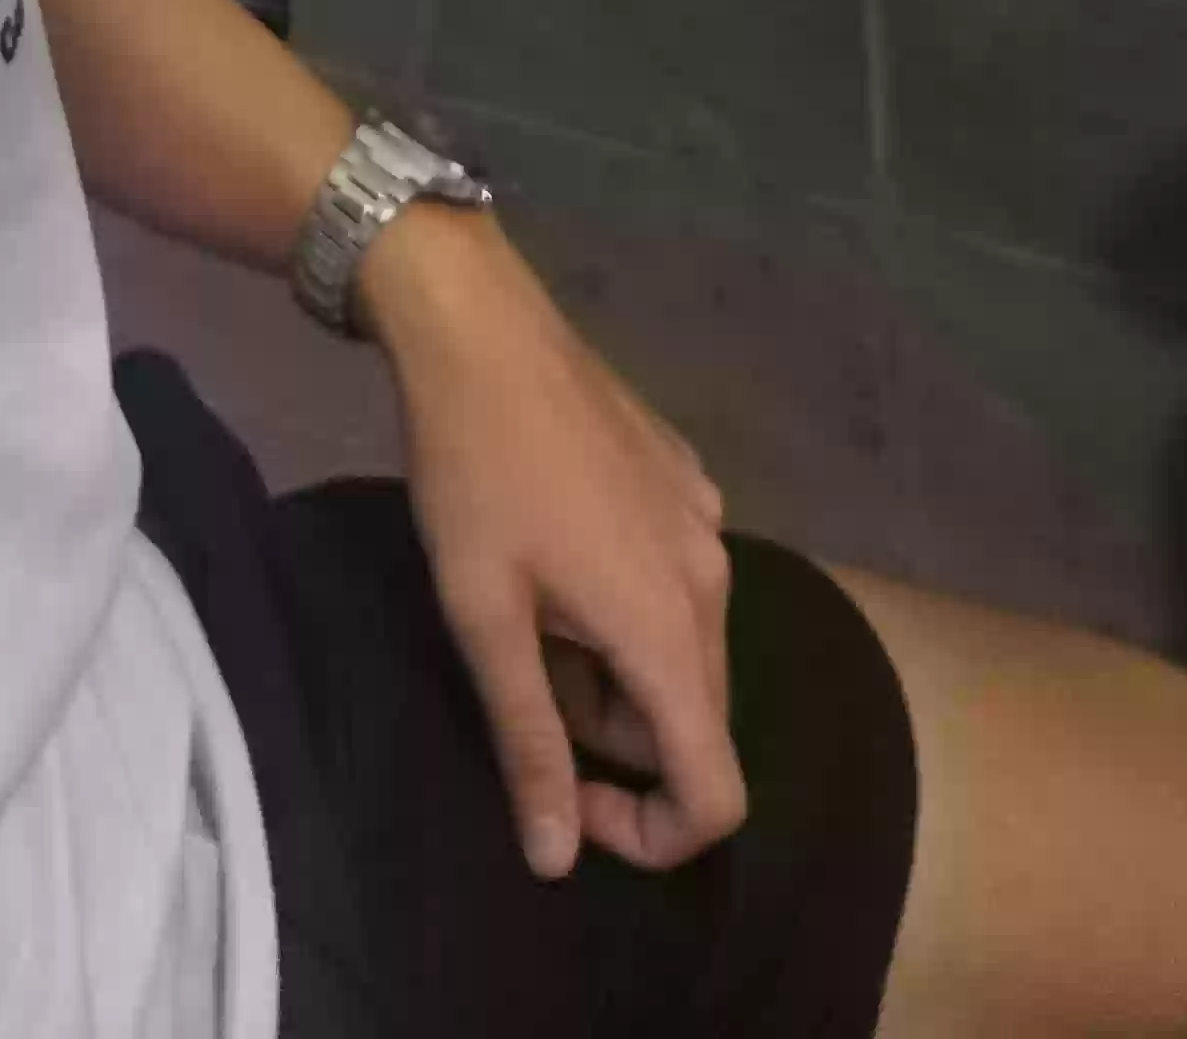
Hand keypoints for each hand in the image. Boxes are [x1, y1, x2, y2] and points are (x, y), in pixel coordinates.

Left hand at [359, 211, 746, 881]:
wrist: (477, 326)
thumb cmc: (470, 474)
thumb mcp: (483, 618)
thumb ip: (530, 744)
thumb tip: (559, 859)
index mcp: (670, 628)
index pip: (715, 791)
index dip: (651, 831)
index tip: (570, 798)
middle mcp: (713, 579)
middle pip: (695, 721)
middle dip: (616, 736)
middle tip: (525, 678)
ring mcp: (707, 518)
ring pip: (683, 649)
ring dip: (616, 666)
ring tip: (532, 606)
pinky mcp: (686, 475)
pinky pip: (674, 579)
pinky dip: (625, 600)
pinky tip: (555, 545)